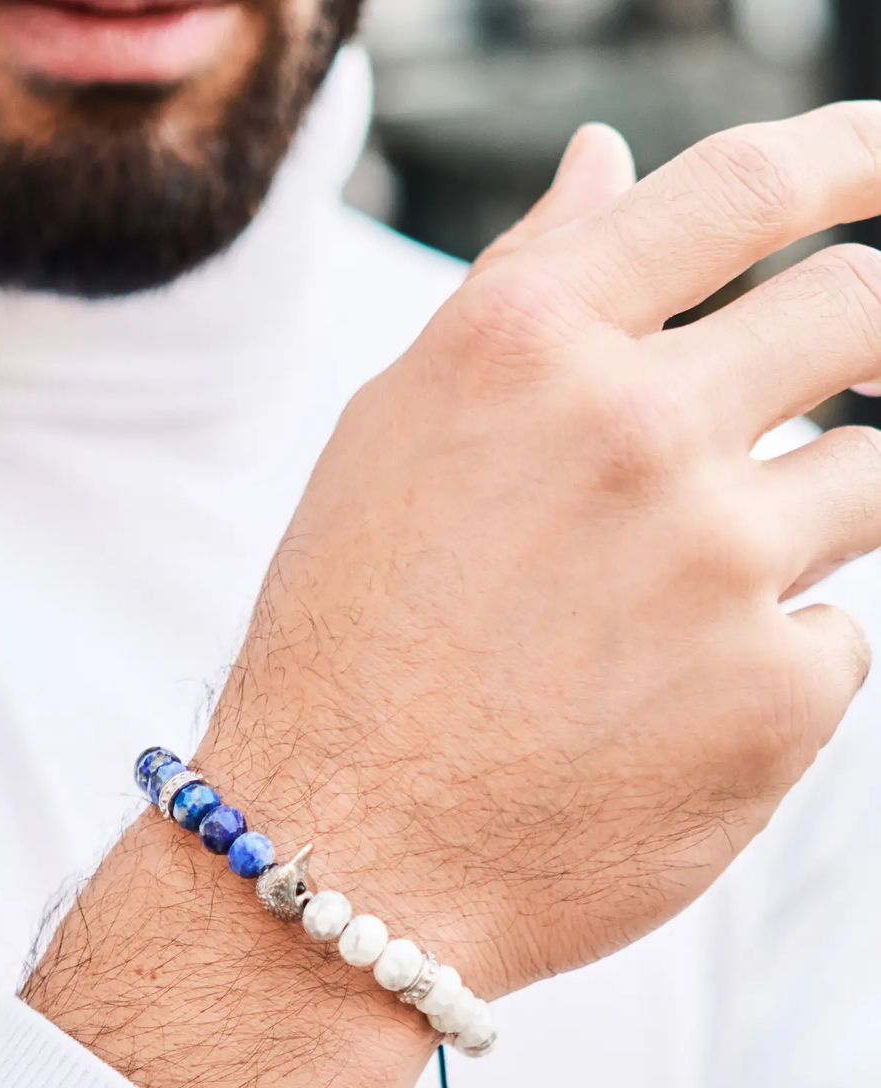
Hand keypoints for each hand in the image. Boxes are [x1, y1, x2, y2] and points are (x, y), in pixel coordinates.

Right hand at [201, 103, 880, 1000]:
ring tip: (670, 602)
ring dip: (799, 518)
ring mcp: (716, 563)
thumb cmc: (346, 645)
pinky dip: (774, 653)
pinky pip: (841, 632)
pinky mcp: (778, 695)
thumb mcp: (391, 438)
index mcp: (523, 347)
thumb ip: (519, 287)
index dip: (855, 152)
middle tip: (816, 398)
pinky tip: (661, 706)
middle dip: (861, 342)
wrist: (340, 854)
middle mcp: (630, 431)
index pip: (742, 188)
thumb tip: (607, 160)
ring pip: (871, 479)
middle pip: (857, 313)